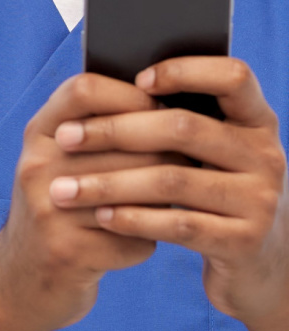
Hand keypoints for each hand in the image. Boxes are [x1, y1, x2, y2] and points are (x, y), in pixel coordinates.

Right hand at [0, 73, 173, 330]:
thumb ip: (96, 131)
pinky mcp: (68, 251)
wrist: (21, 278)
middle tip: (187, 165)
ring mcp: (48, 209)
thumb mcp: (58, 159)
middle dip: (166, 154)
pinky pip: (136, 236)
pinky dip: (146, 241)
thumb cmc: (58, 209)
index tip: (161, 110)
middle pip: (125, 143)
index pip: (84, 89)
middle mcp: (37, 165)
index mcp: (38, 134)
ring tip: (172, 202)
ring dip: (164, 199)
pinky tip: (138, 242)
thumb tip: (168, 105)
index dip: (130, 94)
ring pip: (137, 190)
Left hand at [49, 57, 288, 325]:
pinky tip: (102, 216)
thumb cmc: (211, 187)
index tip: (136, 78)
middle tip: (64, 137)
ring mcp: (259, 200)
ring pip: (171, 180)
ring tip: (66, 188)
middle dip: (114, 131)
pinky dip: (134, 218)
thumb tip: (101, 85)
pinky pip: (179, 224)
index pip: (233, 76)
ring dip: (109, 183)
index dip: (185, 70)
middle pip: (183, 128)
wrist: (254, 260)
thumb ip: (174, 117)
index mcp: (256, 120)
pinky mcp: (245, 242)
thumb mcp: (208, 151)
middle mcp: (266, 155)